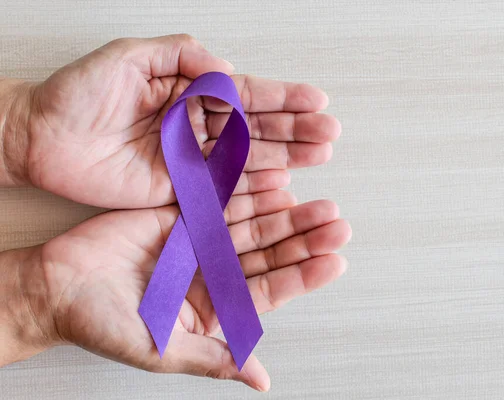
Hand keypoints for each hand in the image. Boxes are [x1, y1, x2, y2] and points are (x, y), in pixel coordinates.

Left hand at [10, 34, 338, 206]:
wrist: (41, 137)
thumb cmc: (78, 92)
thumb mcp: (128, 56)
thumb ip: (180, 54)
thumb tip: (227, 69)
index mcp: (188, 90)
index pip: (245, 95)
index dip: (282, 97)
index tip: (315, 100)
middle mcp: (195, 125)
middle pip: (255, 127)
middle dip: (295, 129)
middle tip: (329, 134)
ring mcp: (189, 158)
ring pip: (246, 158)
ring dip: (285, 157)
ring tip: (319, 156)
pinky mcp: (176, 188)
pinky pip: (221, 187)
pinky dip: (252, 186)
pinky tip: (281, 183)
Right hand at [21, 194, 350, 390]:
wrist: (57, 288)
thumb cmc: (105, 326)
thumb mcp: (164, 350)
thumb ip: (215, 359)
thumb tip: (261, 380)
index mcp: (216, 307)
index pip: (270, 290)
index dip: (303, 274)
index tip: (334, 259)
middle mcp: (215, 272)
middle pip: (269, 253)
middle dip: (303, 238)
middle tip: (336, 222)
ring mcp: (200, 241)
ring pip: (252, 224)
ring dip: (284, 212)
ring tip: (316, 201)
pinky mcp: (181, 214)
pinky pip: (220, 199)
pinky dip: (246, 191)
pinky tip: (274, 183)